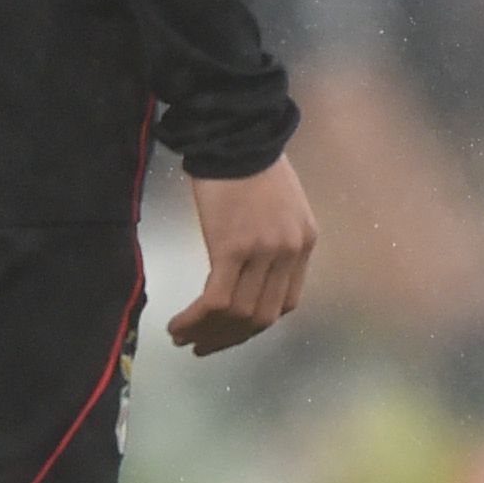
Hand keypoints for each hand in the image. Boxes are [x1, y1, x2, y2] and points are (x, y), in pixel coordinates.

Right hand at [167, 157, 318, 352]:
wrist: (235, 135)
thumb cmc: (250, 164)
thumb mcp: (280, 206)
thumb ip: (274, 240)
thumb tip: (250, 272)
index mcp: (305, 243)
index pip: (287, 304)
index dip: (256, 325)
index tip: (231, 331)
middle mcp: (290, 253)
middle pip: (263, 317)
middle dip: (229, 339)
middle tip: (202, 346)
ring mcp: (263, 252)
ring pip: (238, 314)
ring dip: (207, 333)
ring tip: (182, 337)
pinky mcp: (232, 248)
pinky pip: (216, 299)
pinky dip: (195, 319)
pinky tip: (177, 325)